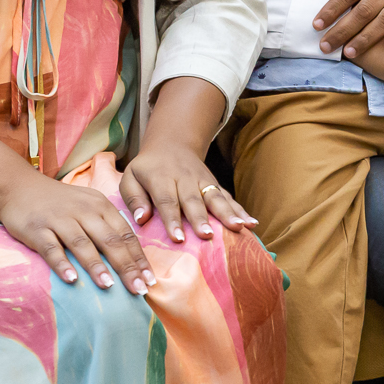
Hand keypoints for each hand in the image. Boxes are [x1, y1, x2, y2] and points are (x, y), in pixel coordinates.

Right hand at [0, 172, 155, 292]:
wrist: (19, 187)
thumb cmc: (61, 203)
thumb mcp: (90, 206)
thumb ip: (108, 226)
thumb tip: (133, 257)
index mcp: (101, 207)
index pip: (126, 234)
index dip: (139, 258)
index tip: (150, 279)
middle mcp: (84, 212)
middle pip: (109, 241)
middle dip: (126, 266)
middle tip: (139, 289)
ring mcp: (60, 220)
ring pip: (82, 244)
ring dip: (97, 266)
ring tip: (109, 286)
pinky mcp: (37, 229)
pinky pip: (51, 248)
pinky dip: (62, 264)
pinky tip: (71, 279)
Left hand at [121, 140, 254, 245]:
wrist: (172, 145)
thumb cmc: (148, 169)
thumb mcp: (130, 177)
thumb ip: (133, 198)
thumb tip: (141, 219)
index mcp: (161, 177)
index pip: (167, 200)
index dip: (172, 219)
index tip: (177, 238)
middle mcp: (185, 178)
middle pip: (194, 200)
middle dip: (201, 218)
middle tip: (208, 236)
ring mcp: (204, 181)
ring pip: (216, 197)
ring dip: (228, 213)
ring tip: (239, 227)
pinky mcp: (215, 185)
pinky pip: (229, 198)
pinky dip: (241, 210)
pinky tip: (252, 223)